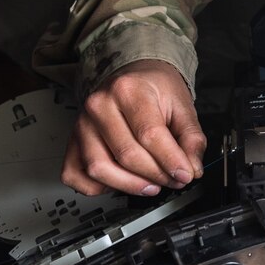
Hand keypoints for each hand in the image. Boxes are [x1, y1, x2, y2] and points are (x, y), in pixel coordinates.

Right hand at [61, 59, 205, 197]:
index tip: (185, 174)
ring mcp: (81, 125)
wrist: (132, 77)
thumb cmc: (154, 89)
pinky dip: (99, 188)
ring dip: (130, 185)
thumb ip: (191, 138)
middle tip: (173, 179)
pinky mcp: (72, 143)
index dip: (170, 161)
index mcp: (127, 90)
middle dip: (156, 175)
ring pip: (99, 169)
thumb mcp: (182, 105)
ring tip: (151, 184)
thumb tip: (191, 169)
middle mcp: (99, 106)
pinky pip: (77, 176)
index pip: (149, 134)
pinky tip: (121, 180)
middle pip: (126, 155)